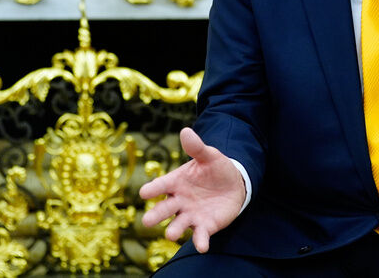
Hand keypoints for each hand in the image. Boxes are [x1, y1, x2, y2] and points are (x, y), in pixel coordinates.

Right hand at [139, 127, 245, 252]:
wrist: (234, 184)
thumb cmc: (215, 169)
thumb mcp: (209, 156)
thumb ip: (197, 147)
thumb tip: (186, 130)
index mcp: (176, 182)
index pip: (161, 185)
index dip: (153, 189)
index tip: (144, 192)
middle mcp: (179, 201)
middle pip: (164, 209)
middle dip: (156, 215)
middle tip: (146, 222)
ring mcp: (191, 215)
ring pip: (179, 225)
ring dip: (175, 230)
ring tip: (170, 235)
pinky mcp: (205, 226)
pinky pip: (200, 235)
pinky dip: (200, 242)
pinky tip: (202, 247)